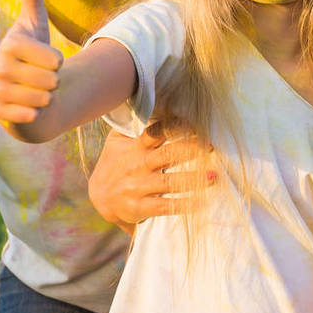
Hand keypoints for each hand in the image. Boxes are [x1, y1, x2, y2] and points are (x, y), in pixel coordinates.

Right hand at [0, 0, 63, 124]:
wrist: (19, 87)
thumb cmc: (32, 52)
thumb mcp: (35, 23)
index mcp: (12, 45)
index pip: (55, 60)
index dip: (58, 61)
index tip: (45, 58)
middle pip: (51, 81)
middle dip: (53, 82)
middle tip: (40, 76)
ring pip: (43, 100)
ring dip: (46, 97)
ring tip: (35, 89)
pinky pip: (31, 116)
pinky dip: (36, 113)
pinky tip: (28, 105)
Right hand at [88, 117, 218, 230]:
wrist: (98, 196)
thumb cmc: (116, 162)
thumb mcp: (118, 141)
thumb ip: (135, 125)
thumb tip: (158, 104)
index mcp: (135, 146)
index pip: (157, 132)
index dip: (177, 127)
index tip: (197, 125)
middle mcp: (138, 165)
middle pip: (167, 155)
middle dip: (190, 150)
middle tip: (211, 146)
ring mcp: (138, 187)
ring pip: (168, 181)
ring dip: (193, 179)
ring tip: (214, 176)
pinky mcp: (139, 207)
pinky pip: (165, 206)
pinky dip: (184, 204)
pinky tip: (201, 202)